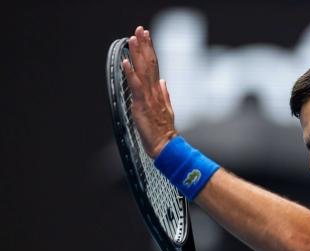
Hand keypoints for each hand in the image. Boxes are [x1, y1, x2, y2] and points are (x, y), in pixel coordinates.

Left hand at [122, 26, 176, 157]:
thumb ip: (165, 94)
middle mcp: (154, 91)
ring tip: (133, 39)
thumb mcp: (167, 109)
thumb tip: (163, 82)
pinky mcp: (142, 105)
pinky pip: (136, 86)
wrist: (166, 145)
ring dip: (138, 54)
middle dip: (145, 46)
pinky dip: (131, 74)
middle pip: (150, 64)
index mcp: (158, 92)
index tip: (147, 37)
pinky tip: (126, 62)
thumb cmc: (164, 131)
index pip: (154, 66)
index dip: (150, 50)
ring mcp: (149, 97)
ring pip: (143, 71)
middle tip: (140, 30)